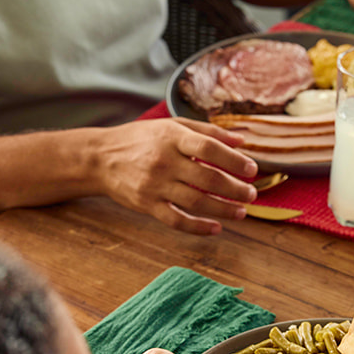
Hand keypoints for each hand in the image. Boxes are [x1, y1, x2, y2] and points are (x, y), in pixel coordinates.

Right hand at [95, 118, 258, 234]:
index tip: (251, 170)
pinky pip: (177, 221)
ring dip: (223, 209)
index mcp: (172, 137)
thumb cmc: (141, 140)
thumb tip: (241, 141)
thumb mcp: (172, 126)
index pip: (210, 148)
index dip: (234, 160)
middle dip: (235, 189)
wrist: (101, 159)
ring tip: (241, 211)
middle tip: (251, 194)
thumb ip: (207, 131)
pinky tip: (216, 228)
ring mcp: (155, 185)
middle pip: (207, 178)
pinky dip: (199, 227)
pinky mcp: (148, 205)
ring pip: (196, 201)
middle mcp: (164, 161)